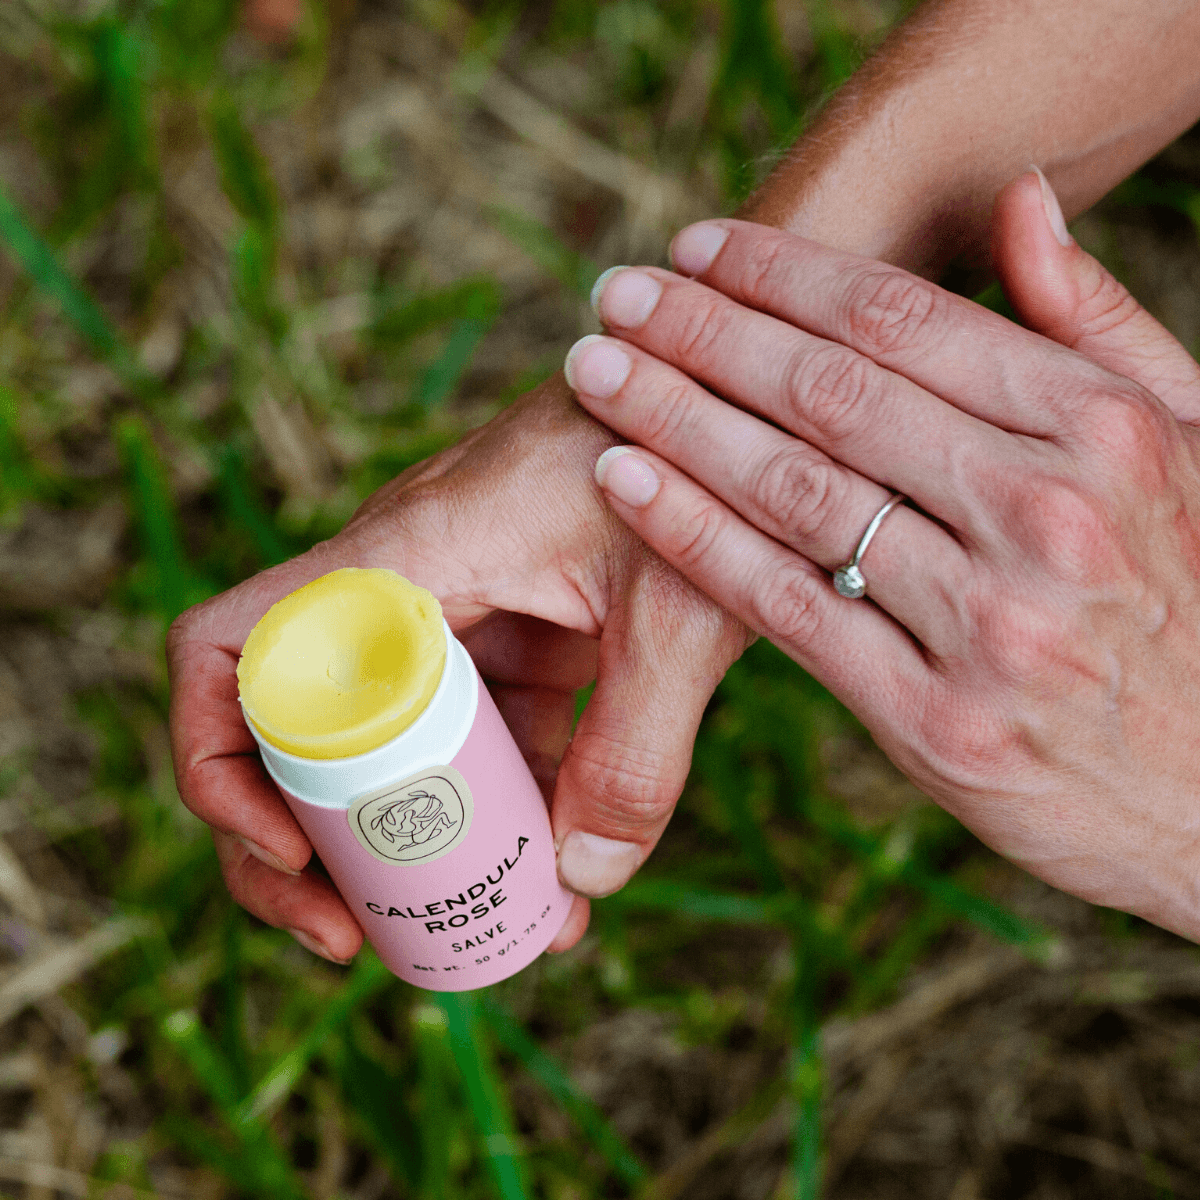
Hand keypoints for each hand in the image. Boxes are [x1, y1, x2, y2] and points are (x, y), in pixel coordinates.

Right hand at [168, 377, 748, 962]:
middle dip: (315, 846)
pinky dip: (502, 805)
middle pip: (298, 729)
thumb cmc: (689, 456)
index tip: (293, 853)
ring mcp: (457, 610)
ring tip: (498, 930)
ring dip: (423, 843)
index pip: (230, 648)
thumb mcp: (675, 613)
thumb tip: (579, 886)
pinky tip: (562, 873)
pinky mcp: (514, 629)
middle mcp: (402, 585)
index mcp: (401, 559)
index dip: (221, 764)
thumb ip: (637, 750)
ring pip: (394, 742)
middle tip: (368, 939)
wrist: (720, 394)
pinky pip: (477, 732)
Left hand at [567, 170, 1199, 940]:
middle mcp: (1047, 514)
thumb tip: (1021, 202)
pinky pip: (788, 607)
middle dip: (704, 333)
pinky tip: (624, 484)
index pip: (902, 320)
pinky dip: (695, 539)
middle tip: (615, 296)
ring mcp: (990, 623)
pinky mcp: (936, 722)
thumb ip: (1099, 325)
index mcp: (1104, 432)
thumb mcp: (1190, 448)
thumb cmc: (1195, 604)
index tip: (696, 250)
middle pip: (830, 394)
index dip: (781, 274)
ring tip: (595, 375)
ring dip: (676, 420)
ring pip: (794, 492)